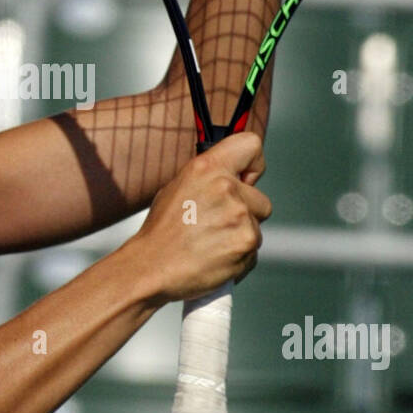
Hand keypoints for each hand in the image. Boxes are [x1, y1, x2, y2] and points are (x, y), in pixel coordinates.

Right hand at [132, 132, 270, 303]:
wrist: (151, 267)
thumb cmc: (162, 231)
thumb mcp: (178, 187)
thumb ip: (211, 178)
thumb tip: (236, 179)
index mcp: (207, 167)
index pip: (251, 145)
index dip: (253, 165)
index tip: (245, 181)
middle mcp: (227, 187)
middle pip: (261, 200)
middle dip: (247, 213)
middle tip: (217, 226)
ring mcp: (240, 216)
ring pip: (256, 227)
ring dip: (240, 237)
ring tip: (211, 244)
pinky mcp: (246, 242)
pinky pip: (254, 251)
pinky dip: (239, 257)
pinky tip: (215, 258)